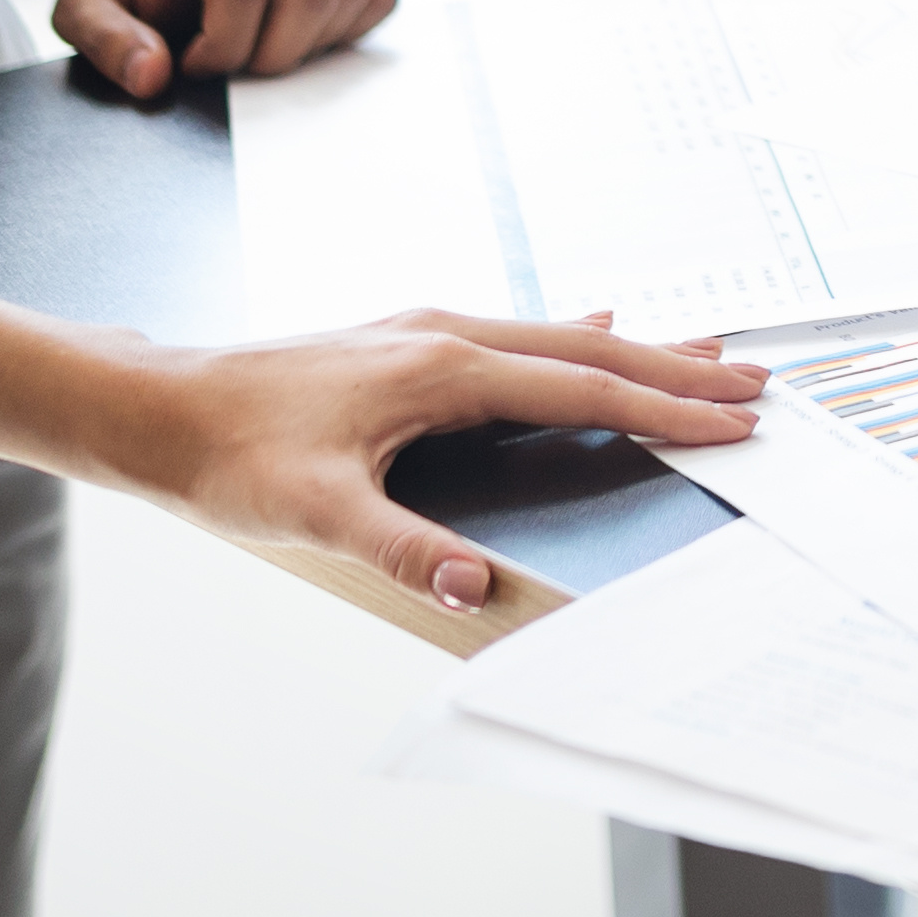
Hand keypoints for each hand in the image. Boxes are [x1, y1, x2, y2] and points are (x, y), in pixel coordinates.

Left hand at [55, 0, 401, 101]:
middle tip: (237, 66)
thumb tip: (153, 78)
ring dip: (316, 41)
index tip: (193, 66)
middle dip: (276, 52)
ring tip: (268, 52)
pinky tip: (304, 40)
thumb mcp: (83, 6)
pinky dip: (353, 27)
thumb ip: (106, 41)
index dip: (224, 45)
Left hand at [123, 306, 765, 611]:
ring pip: (557, 338)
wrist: (160, 406)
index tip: (733, 422)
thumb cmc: (230, 458)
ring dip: (636, 350)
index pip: (581, 387)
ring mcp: (425, 332)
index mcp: (440, 369)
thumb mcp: (312, 515)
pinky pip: (518, 336)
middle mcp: (444, 335)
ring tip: (707, 352)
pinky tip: (593, 327)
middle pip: (588, 350)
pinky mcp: (406, 342)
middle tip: (757, 383)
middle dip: (677, 370)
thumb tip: (472, 589)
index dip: (663, 408)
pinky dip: (574, 338)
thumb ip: (399, 549)